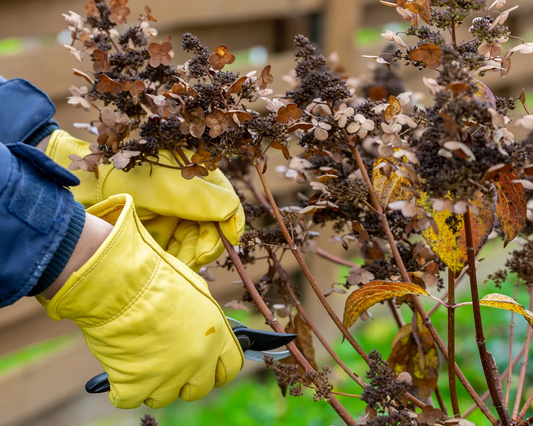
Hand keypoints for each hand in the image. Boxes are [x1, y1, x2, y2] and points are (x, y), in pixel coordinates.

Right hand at [37, 194, 243, 407]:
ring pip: (164, 396)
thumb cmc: (156, 276)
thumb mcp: (195, 290)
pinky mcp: (136, 385)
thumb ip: (203, 317)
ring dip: (152, 382)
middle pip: (199, 388)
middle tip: (167, 362)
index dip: (218, 369)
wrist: (122, 283)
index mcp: (216, 334)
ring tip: (139, 356)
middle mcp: (198, 359)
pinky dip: (122, 387)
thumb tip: (201, 327)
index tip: (208, 368)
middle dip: (185, 379)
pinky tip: (120, 365)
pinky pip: (130, 399)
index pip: (231, 367)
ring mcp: (169, 376)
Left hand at [45, 130, 244, 271]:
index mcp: (195, 178)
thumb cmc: (129, 178)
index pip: (225, 201)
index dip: (231, 221)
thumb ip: (207, 199)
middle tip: (198, 257)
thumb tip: (234, 213)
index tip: (231, 240)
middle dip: (207, 244)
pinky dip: (175, 261)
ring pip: (193, 242)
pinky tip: (170, 266)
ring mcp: (172, 216)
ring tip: (180, 264)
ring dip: (190, 255)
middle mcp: (187, 198)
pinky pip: (174, 251)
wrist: (85, 188)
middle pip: (210, 226)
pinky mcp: (157, 233)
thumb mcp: (171, 187)